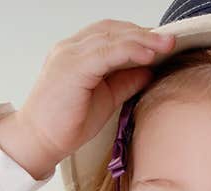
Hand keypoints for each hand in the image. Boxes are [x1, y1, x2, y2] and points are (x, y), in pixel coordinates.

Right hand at [14, 19, 174, 171]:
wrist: (38, 140)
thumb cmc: (67, 122)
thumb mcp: (106, 99)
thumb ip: (125, 82)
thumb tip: (149, 71)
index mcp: (77, 52)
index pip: (111, 33)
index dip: (138, 35)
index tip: (163, 43)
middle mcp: (71, 48)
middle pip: (113, 30)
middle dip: (145, 33)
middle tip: (172, 39)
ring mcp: (69, 55)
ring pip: (111, 37)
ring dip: (142, 39)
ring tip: (167, 44)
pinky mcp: (71, 68)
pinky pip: (105, 53)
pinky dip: (129, 51)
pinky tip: (148, 55)